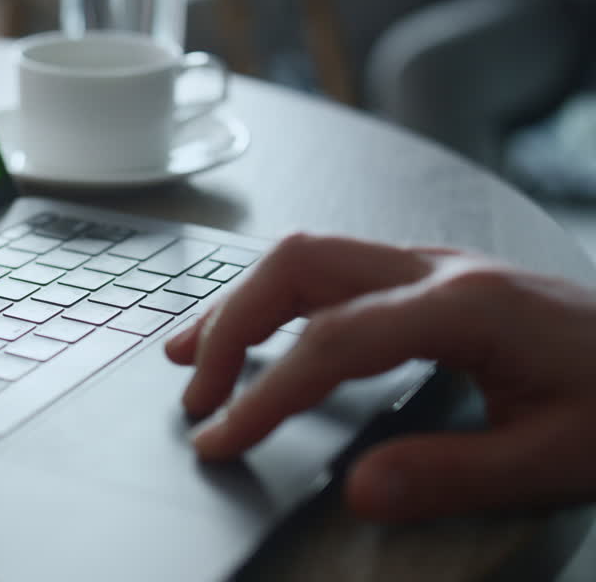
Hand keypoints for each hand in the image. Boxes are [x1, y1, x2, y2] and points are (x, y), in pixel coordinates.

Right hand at [165, 234, 595, 521]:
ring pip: (307, 256)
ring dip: (242, 302)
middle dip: (230, 327)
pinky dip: (276, 300)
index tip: (222, 440)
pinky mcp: (433, 278)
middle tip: (197, 397)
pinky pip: (331, 270)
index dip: (266, 393)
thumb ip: (455, 473)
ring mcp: (433, 264)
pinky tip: (257, 331)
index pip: (332, 341)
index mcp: (465, 306)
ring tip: (189, 355)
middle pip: (299, 267)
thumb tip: (358, 491)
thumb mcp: (560, 458)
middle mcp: (437, 268)